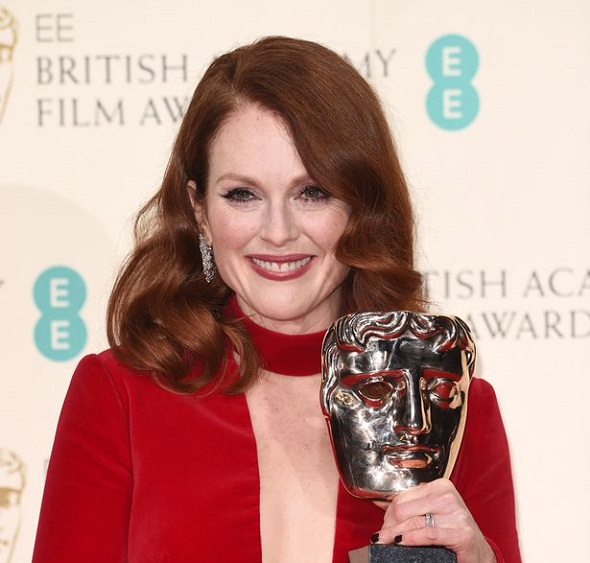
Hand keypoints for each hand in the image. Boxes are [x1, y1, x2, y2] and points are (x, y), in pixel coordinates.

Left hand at [373, 479, 495, 562]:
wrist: (479, 554)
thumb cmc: (453, 532)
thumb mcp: (432, 513)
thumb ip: (411, 507)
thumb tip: (380, 504)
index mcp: (441, 486)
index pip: (403, 496)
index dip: (388, 512)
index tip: (383, 524)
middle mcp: (449, 497)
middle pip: (404, 509)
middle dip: (389, 525)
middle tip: (382, 537)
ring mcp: (457, 515)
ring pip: (413, 522)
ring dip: (394, 534)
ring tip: (385, 542)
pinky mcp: (462, 534)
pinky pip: (428, 534)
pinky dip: (411, 539)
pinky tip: (401, 543)